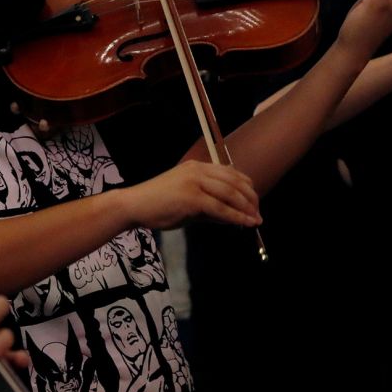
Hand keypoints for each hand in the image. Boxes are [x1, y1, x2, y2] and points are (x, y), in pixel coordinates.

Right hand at [124, 160, 260, 229]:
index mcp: (196, 167)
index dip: (246, 187)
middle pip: (234, 181)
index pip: (230, 173)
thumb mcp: (187, 202)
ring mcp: (194, 182)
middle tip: (258, 213)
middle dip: (250, 198)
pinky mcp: (192, 197)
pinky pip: (220, 208)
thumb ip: (210, 208)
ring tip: (255, 220)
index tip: (254, 201)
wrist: (134, 206)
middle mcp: (198, 170)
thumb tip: (233, 218)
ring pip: (230, 193)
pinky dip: (236, 217)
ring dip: (247, 208)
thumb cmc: (157, 205)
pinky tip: (245, 224)